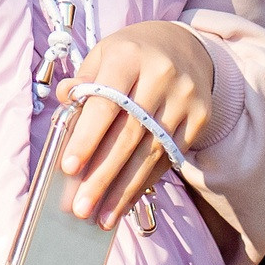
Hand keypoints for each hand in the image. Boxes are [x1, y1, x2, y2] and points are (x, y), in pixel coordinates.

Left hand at [53, 21, 215, 225]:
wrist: (184, 46)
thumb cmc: (131, 56)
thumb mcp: (103, 54)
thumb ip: (84, 81)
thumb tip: (65, 102)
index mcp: (128, 56)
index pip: (106, 103)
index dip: (88, 138)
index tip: (69, 168)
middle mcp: (160, 76)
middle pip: (129, 134)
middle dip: (103, 176)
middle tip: (81, 207)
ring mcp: (184, 98)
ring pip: (152, 152)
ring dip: (124, 190)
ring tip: (102, 217)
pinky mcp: (199, 117)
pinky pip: (170, 157)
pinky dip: (146, 183)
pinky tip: (126, 203)